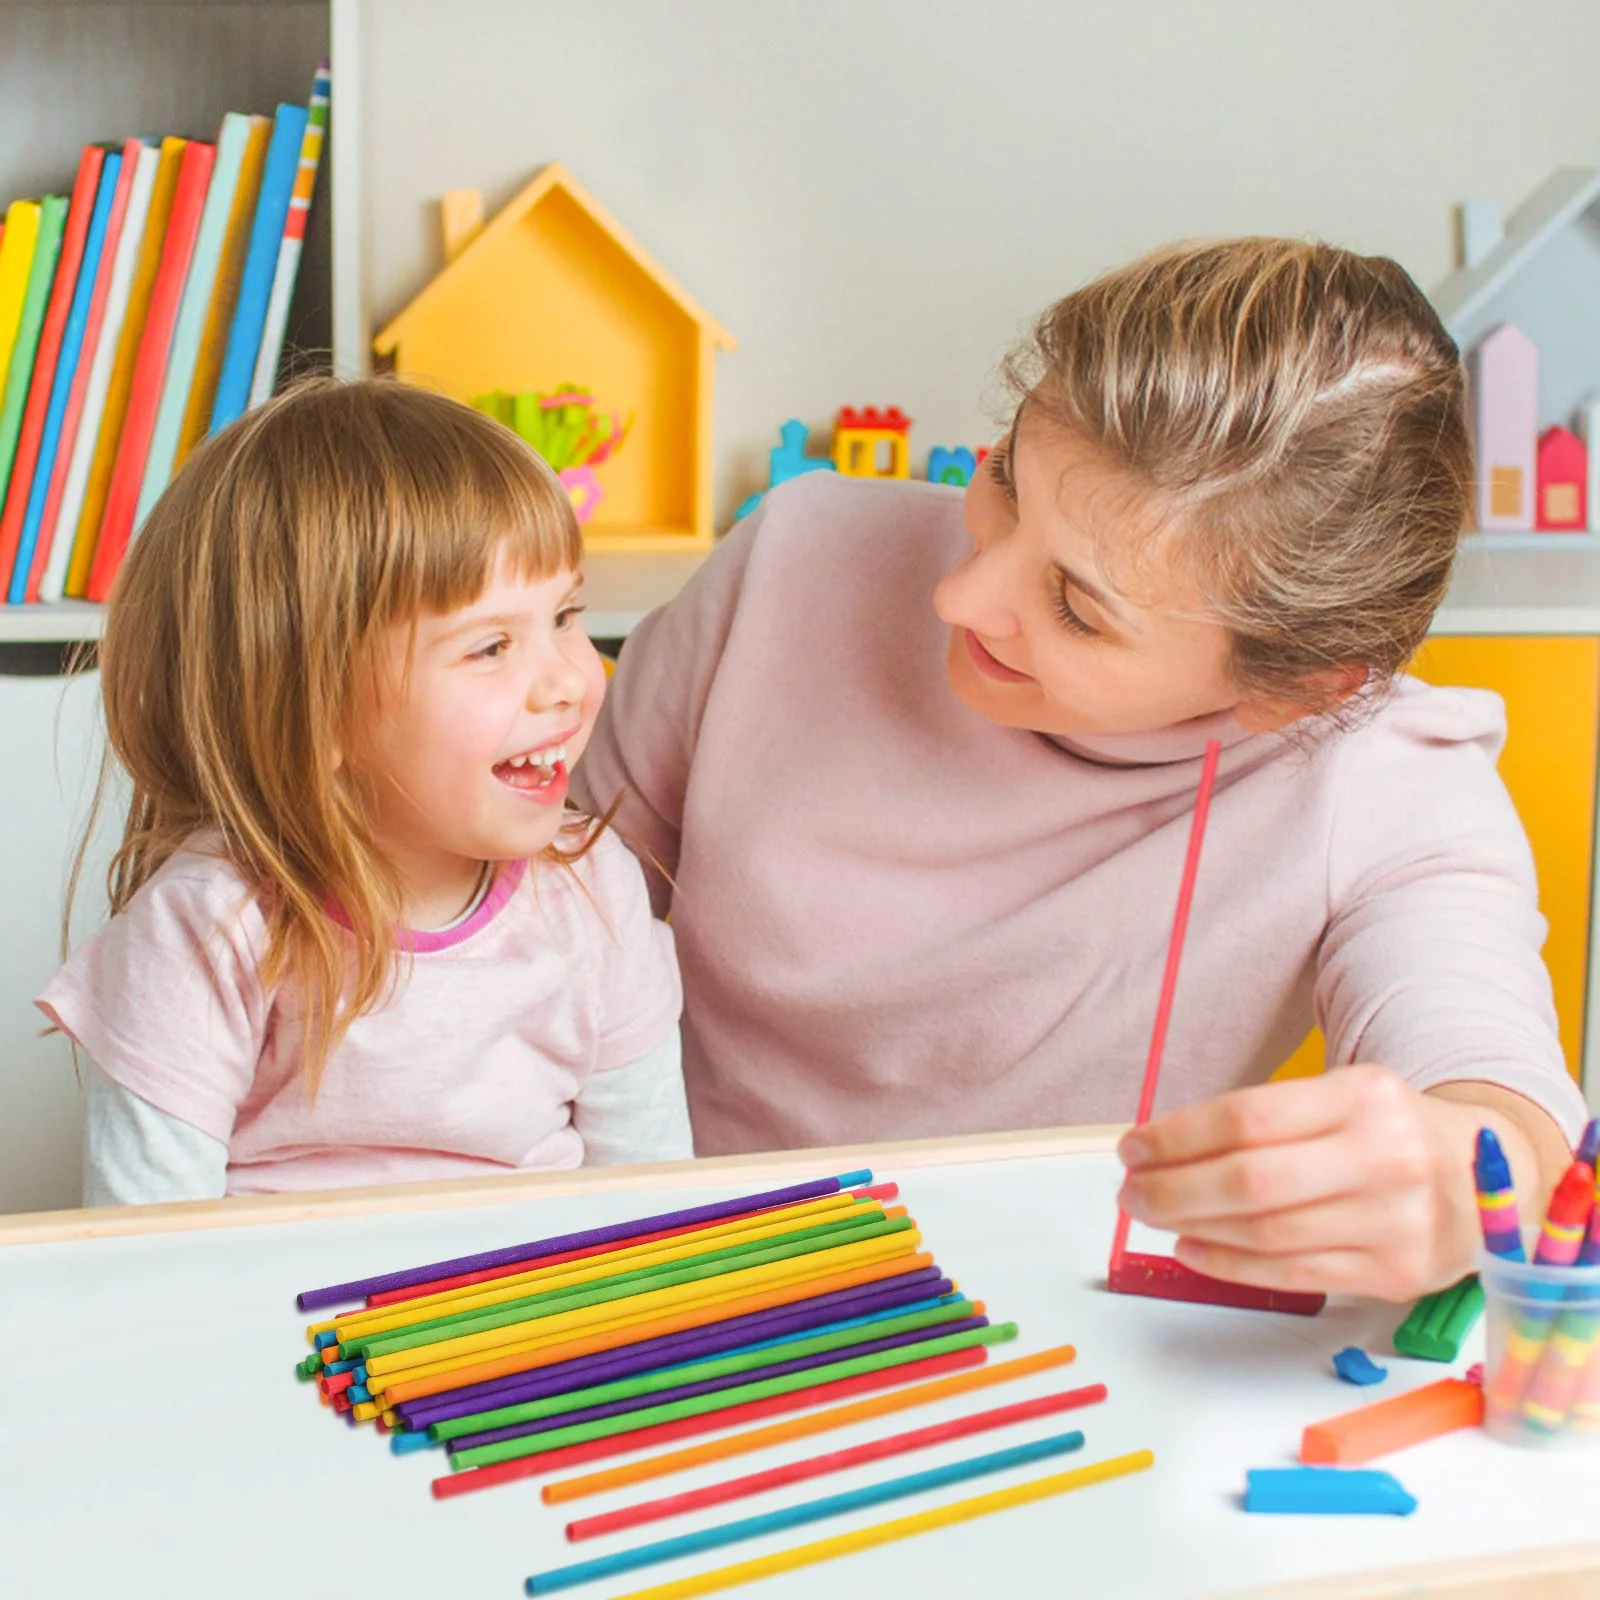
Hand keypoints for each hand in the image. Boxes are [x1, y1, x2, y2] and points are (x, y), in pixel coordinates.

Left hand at [1114, 1065, 1489, 1301]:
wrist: (1485, 1179)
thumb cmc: (1386, 1134)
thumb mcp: (1341, 1097)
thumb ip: (1264, 1119)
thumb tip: (1161, 1149)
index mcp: (1364, 1096)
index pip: (1247, 1118)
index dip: (1176, 1137)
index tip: (1133, 1148)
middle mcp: (1385, 1158)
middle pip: (1251, 1182)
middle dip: (1173, 1189)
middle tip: (1130, 1191)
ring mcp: (1396, 1222)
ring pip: (1266, 1234)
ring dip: (1193, 1228)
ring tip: (1154, 1216)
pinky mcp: (1396, 1275)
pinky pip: (1293, 1274)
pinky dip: (1230, 1265)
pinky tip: (1192, 1248)